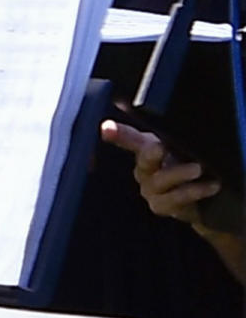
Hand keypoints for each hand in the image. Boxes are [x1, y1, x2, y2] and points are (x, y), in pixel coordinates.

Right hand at [102, 119, 242, 250]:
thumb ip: (173, 133)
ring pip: (159, 181)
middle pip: (143, 160)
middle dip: (149, 153)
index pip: (128, 137)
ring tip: (198, 169)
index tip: (107, 128)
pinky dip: (194, 192)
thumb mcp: (181, 146)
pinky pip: (175, 199)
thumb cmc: (187, 167)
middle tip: (159, 147)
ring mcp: (151, 190)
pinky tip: (210, 185)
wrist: (200, 200)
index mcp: (146, 149)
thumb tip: (166, 110)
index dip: (117, 133)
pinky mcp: (161, 207)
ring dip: (178, 174)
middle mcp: (144, 170)